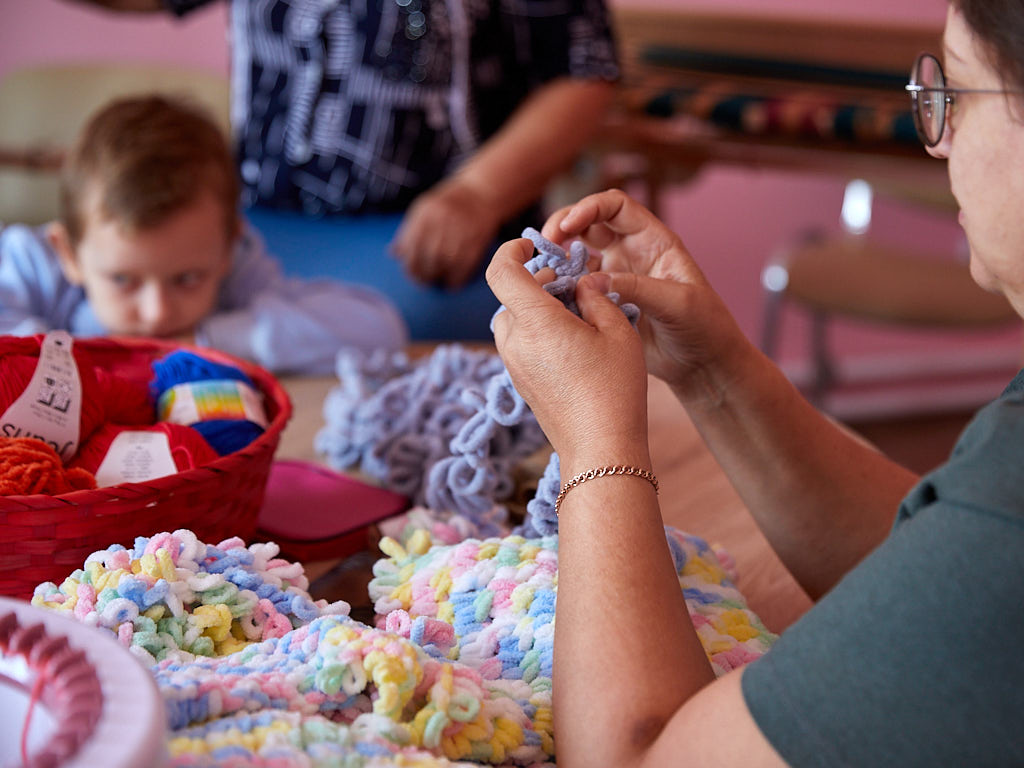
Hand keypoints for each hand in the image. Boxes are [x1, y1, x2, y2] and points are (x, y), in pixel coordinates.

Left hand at [390, 179, 502, 289]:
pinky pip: (465, 265)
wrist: (482, 191)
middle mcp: (444, 220)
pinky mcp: (478, 240)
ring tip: (436, 280)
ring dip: (439, 277)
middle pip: (428, 257)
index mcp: (427, 212)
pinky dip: (457, 278)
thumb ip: (409, 230)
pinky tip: (452, 282)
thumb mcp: (424, 208)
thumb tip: (393, 254)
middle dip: (423, 274)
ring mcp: (462, 230)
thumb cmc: (448, 202)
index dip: (409, 264)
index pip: (412, 245)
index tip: (410, 273)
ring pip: (446, 263)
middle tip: (423, 281)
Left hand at [486, 238, 649, 473]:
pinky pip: (520, 344)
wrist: (601, 448)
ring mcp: (514, 365)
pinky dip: (538, 333)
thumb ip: (596, 297)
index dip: (512, 250)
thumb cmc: (615, 389)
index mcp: (535, 321)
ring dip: (538, 309)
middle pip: (510, 296)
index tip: (532, 245)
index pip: (500, 270)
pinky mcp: (520, 383)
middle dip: (537, 283)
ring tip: (576, 316)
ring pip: (514, 321)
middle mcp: (515, 341)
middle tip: (573, 285)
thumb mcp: (617, 331)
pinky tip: (572, 344)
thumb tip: (581, 284)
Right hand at [542, 190, 746, 401]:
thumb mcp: (678, 303)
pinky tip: (550, 296)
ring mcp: (616, 277)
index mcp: (653, 241)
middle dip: (563, 226)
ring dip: (558, 258)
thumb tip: (591, 281)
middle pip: (589, 224)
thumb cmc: (703, 327)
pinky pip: (576, 287)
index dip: (589, 208)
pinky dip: (561, 287)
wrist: (702, 365)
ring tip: (542, 272)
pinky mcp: (605, 303)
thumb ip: (637, 288)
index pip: (615, 206)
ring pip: (578, 255)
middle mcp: (631, 253)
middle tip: (544, 245)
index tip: (567, 227)